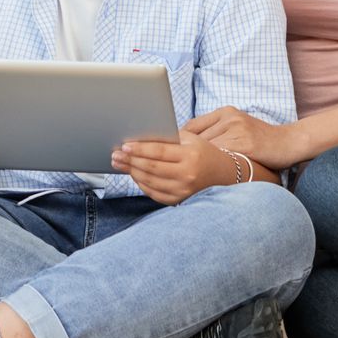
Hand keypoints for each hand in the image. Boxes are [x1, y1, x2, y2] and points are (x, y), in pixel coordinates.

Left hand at [112, 131, 234, 204]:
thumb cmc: (202, 151)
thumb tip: (139, 137)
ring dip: (132, 172)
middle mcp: (187, 174)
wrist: (222, 174)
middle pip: (152, 168)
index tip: (124, 146)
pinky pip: (154, 193)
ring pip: (151, 182)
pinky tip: (133, 175)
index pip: (159, 152)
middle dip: (130, 161)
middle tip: (115, 155)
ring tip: (120, 164)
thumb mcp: (189, 139)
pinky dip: (141, 184)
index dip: (139, 149)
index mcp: (190, 155)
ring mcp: (183, 190)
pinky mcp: (179, 200)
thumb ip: (167, 138)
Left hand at [183, 105, 303, 169]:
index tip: (169, 154)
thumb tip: (186, 144)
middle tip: (174, 168)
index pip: (193, 126)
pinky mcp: (246, 145)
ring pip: (207, 149)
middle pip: (196, 138)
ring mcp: (238, 130)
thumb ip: (217, 131)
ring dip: (197, 164)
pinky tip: (208, 178)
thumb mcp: (238, 128)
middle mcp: (230, 118)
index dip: (179, 141)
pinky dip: (213, 169)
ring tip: (189, 176)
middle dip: (184, 154)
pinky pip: (222, 158)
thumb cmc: (261, 140)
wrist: (290, 143)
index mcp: (226, 112)